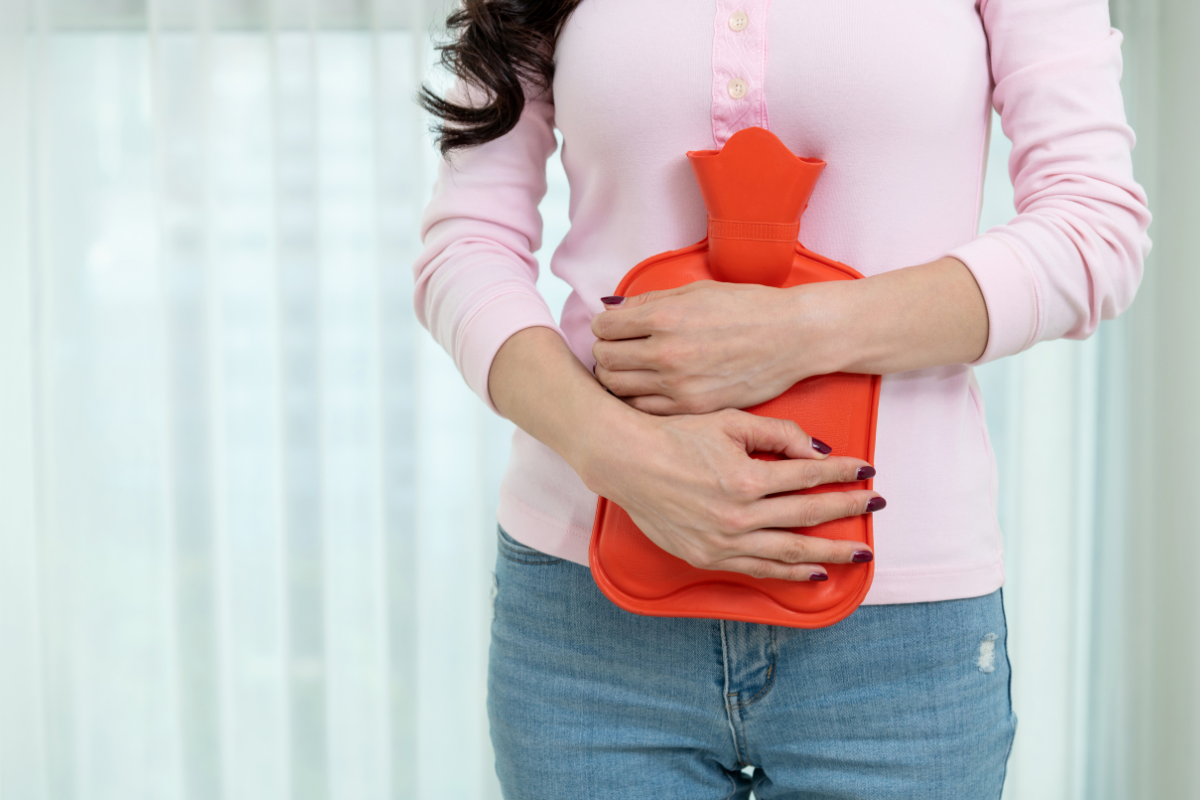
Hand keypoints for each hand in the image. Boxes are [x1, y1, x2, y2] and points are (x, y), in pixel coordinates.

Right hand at [579, 407, 882, 580]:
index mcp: (747, 478)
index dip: (843, 473)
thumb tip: (818, 450)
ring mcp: (723, 541)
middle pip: (809, 516)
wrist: (626, 462)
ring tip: (858, 553)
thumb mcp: (728, 422)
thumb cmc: (675, 436)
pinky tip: (813, 571)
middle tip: (876, 507)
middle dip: (848, 511)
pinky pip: (759, 568)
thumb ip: (777, 434)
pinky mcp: (707, 557)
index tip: (867, 472)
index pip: (810, 476)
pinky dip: (789, 572)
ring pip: (790, 552)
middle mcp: (739, 515)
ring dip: (829, 553)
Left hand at [591, 281, 826, 415]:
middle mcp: (666, 352)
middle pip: (605, 361)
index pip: (603, 328)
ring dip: (617, 379)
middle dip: (606, 353)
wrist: (792, 337)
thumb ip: (649, 302)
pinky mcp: (692, 408)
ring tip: (631, 371)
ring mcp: (679, 385)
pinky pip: (643, 410)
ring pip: (617, 390)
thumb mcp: (696, 291)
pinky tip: (649, 389)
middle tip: (618, 350)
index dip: (604, 327)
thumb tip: (611, 309)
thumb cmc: (748, 309)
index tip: (613, 328)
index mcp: (664, 317)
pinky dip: (637, 401)